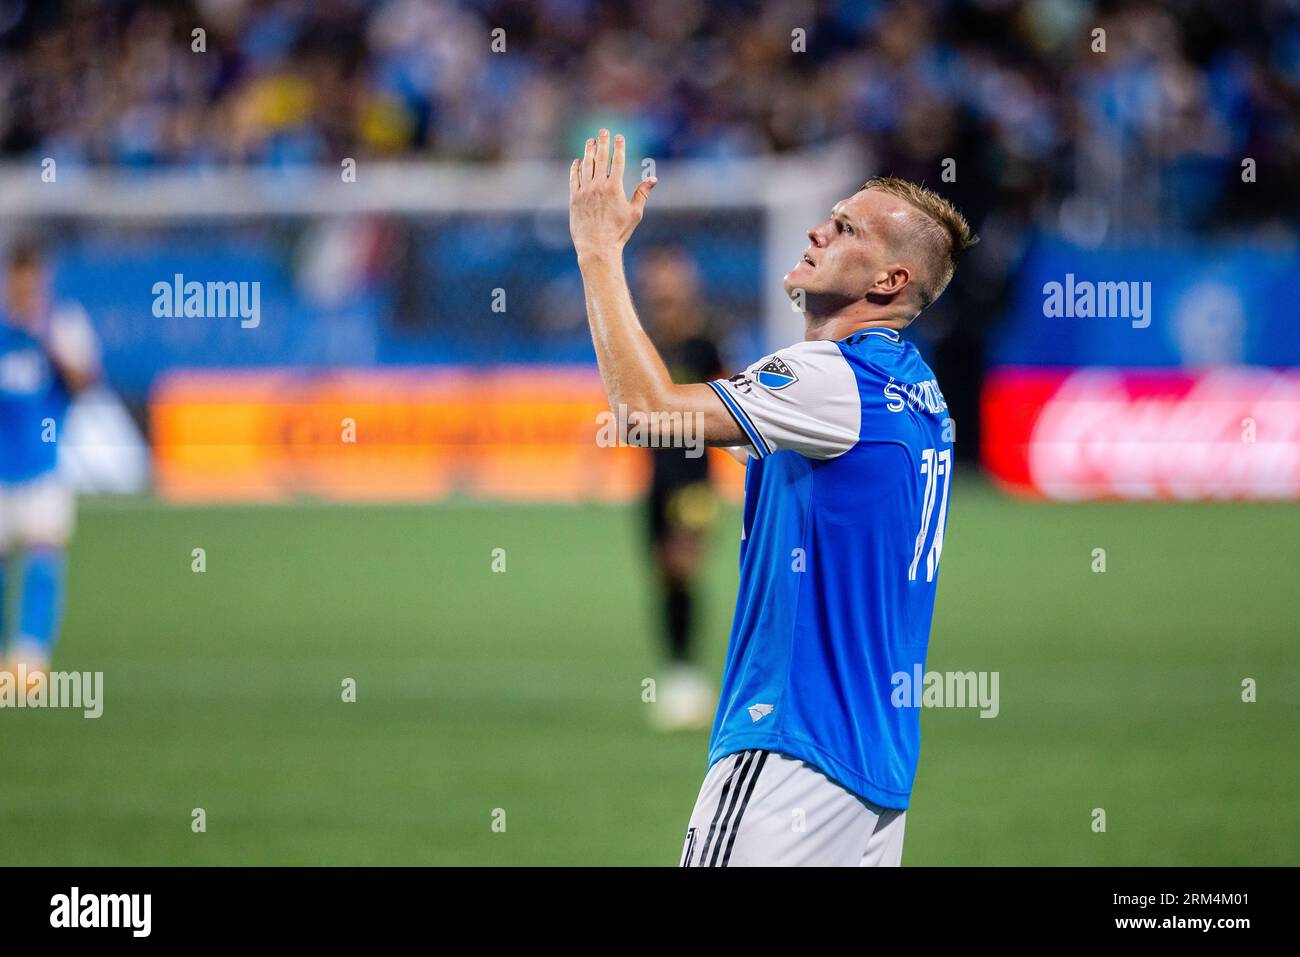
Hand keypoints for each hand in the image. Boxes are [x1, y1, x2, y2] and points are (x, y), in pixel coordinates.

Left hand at [569, 129, 656, 259]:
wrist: (597, 247)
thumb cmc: (618, 232)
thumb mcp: (634, 213)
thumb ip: (642, 194)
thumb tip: (653, 179)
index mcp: (614, 188)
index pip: (616, 160)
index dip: (618, 147)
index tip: (619, 137)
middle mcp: (598, 186)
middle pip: (600, 158)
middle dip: (602, 142)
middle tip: (603, 131)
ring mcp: (584, 191)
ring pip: (586, 165)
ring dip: (588, 151)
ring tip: (590, 141)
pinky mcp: (574, 198)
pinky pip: (574, 178)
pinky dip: (575, 168)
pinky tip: (577, 161)